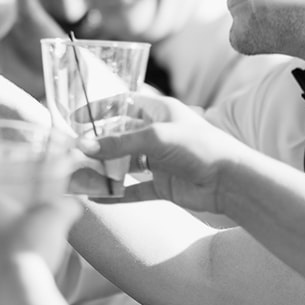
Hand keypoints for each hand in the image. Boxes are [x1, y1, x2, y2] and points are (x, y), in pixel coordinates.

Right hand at [77, 90, 253, 212]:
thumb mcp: (155, 138)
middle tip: (73, 153)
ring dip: (105, 170)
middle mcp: (157, 134)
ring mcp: (160, 161)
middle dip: (97, 144)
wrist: (231, 182)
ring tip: (81, 176)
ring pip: (125, 164)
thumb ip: (119, 143)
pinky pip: (135, 189)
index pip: (122, 104)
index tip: (76, 120)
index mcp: (159, 112)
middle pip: (119, 136)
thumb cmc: (200, 148)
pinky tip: (99, 199)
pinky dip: (118, 194)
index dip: (99, 110)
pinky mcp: (163, 185)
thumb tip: (82, 145)